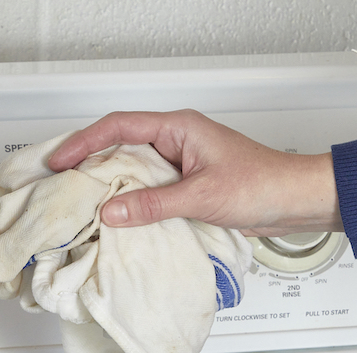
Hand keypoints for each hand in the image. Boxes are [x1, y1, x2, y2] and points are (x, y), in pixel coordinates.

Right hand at [47, 109, 342, 237]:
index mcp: (178, 128)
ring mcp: (179, 165)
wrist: (295, 201)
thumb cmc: (262, 184)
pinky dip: (130, 205)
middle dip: (89, 164)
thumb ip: (155, 204)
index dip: (84, 142)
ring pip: (132, 172)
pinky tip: (117, 221)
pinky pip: (148, 193)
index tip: (61, 161)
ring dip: (109, 188)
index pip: (119, 127)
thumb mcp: (202, 196)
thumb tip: (112, 212)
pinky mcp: (185, 187)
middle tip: (62, 184)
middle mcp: (175, 142)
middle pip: (119, 147)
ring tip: (82, 205)